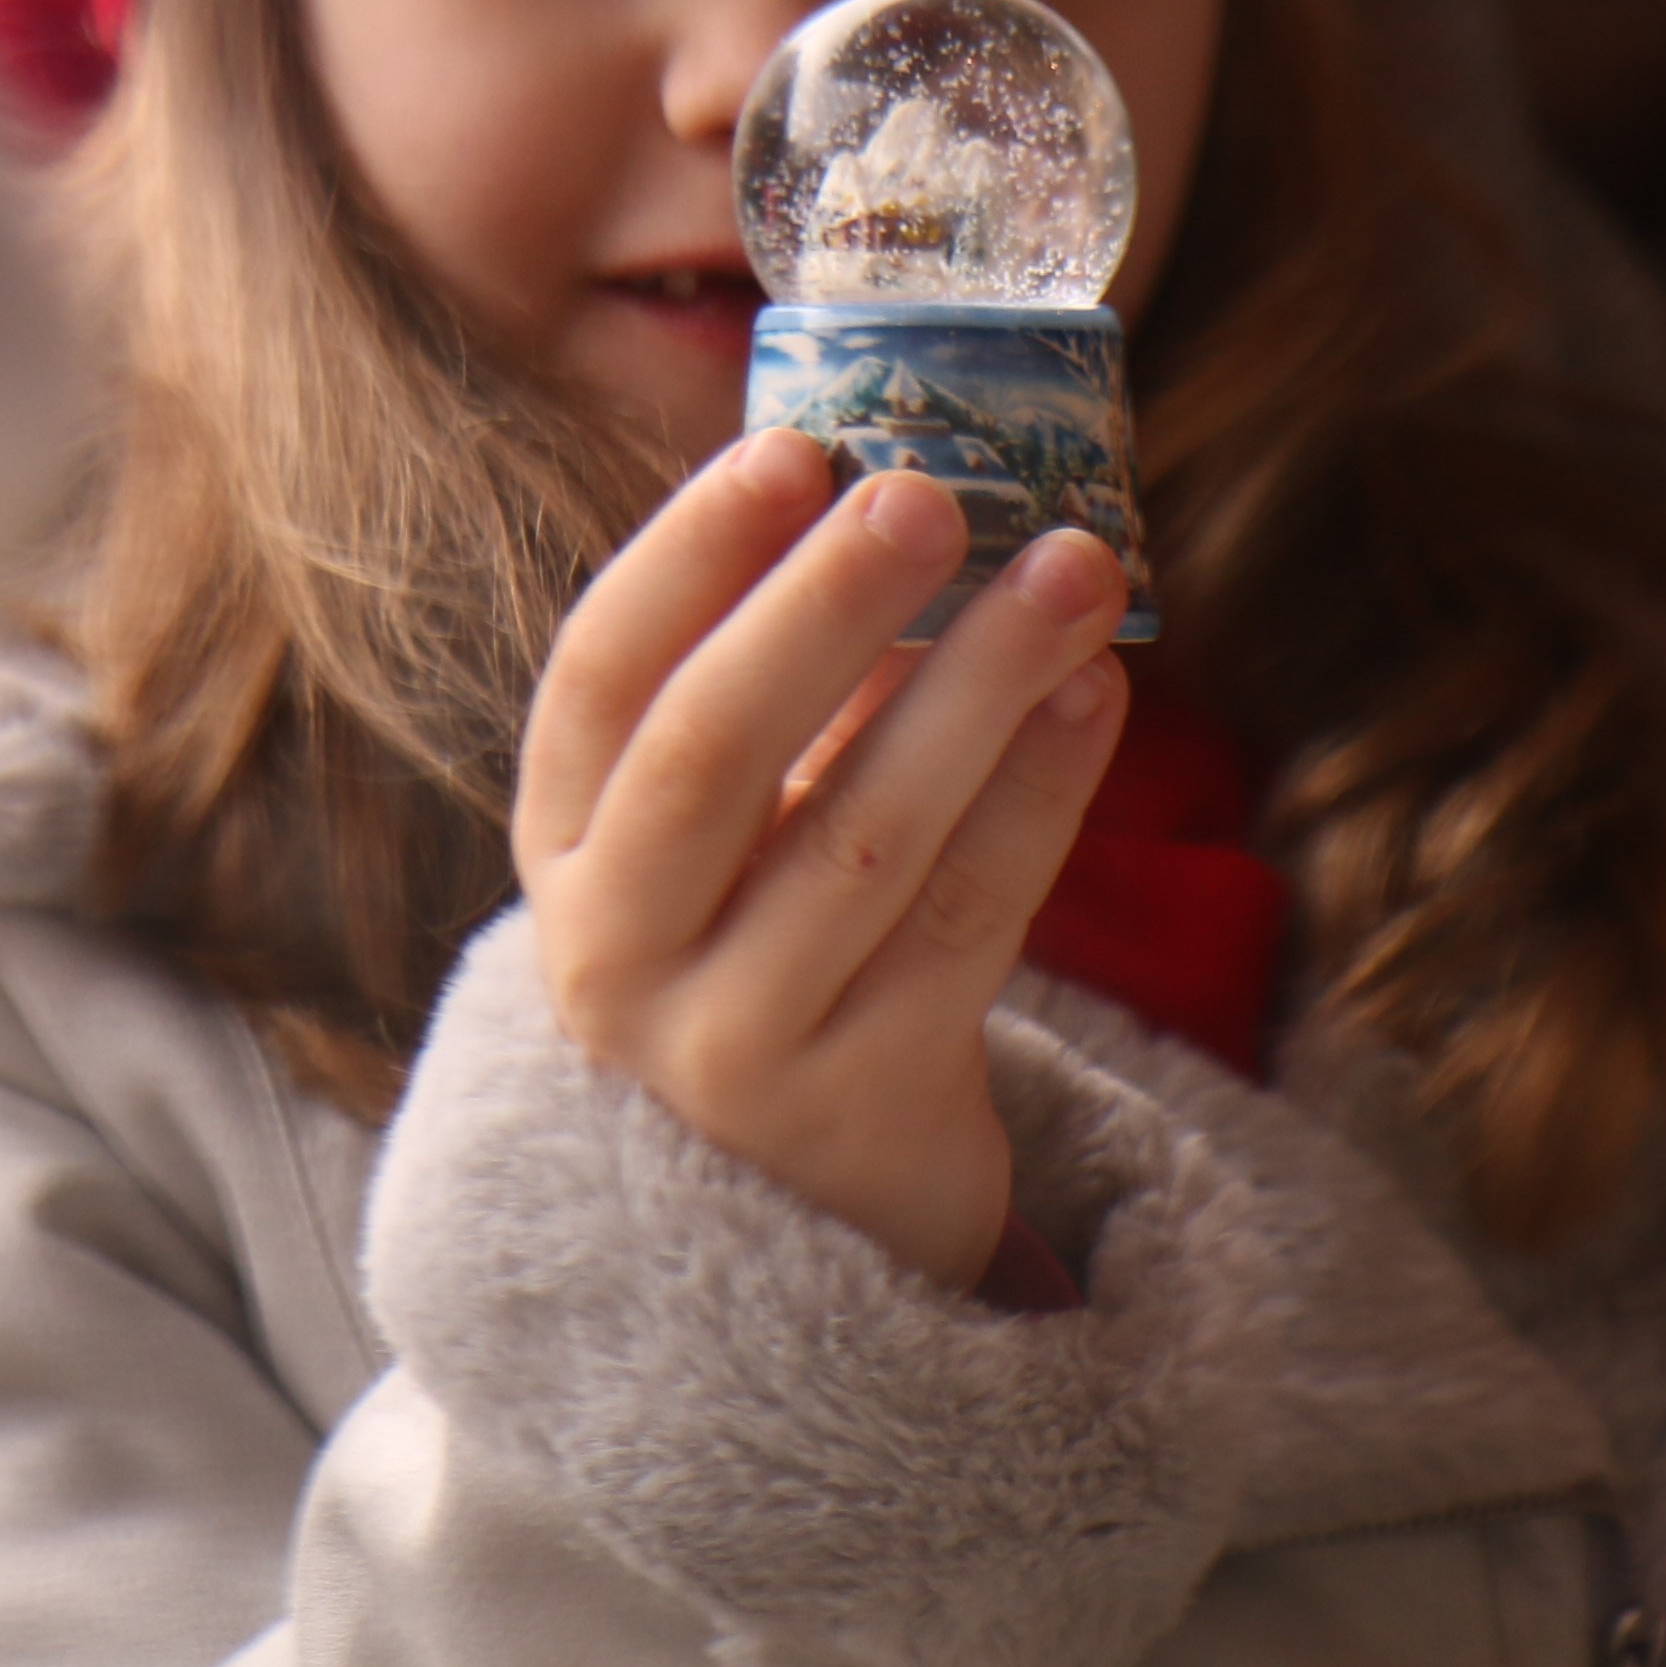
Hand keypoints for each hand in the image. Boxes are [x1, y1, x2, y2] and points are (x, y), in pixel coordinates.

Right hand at [512, 428, 1132, 1292]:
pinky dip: (1041, 793)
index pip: (599, 678)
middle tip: (928, 490)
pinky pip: (969, 920)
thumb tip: (905, 479)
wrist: (803, 1219)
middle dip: (826, 607)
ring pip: (864, 836)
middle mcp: (617, 952)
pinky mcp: (862, 1107)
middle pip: (712, 753)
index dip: (688, 555)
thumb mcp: (728, 826)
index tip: (790, 447)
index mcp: (569, 845)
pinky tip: (1096, 692)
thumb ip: (790, 676)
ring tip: (1074, 566)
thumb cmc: (771, 941)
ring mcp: (732, 1046)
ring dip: (979, 683)